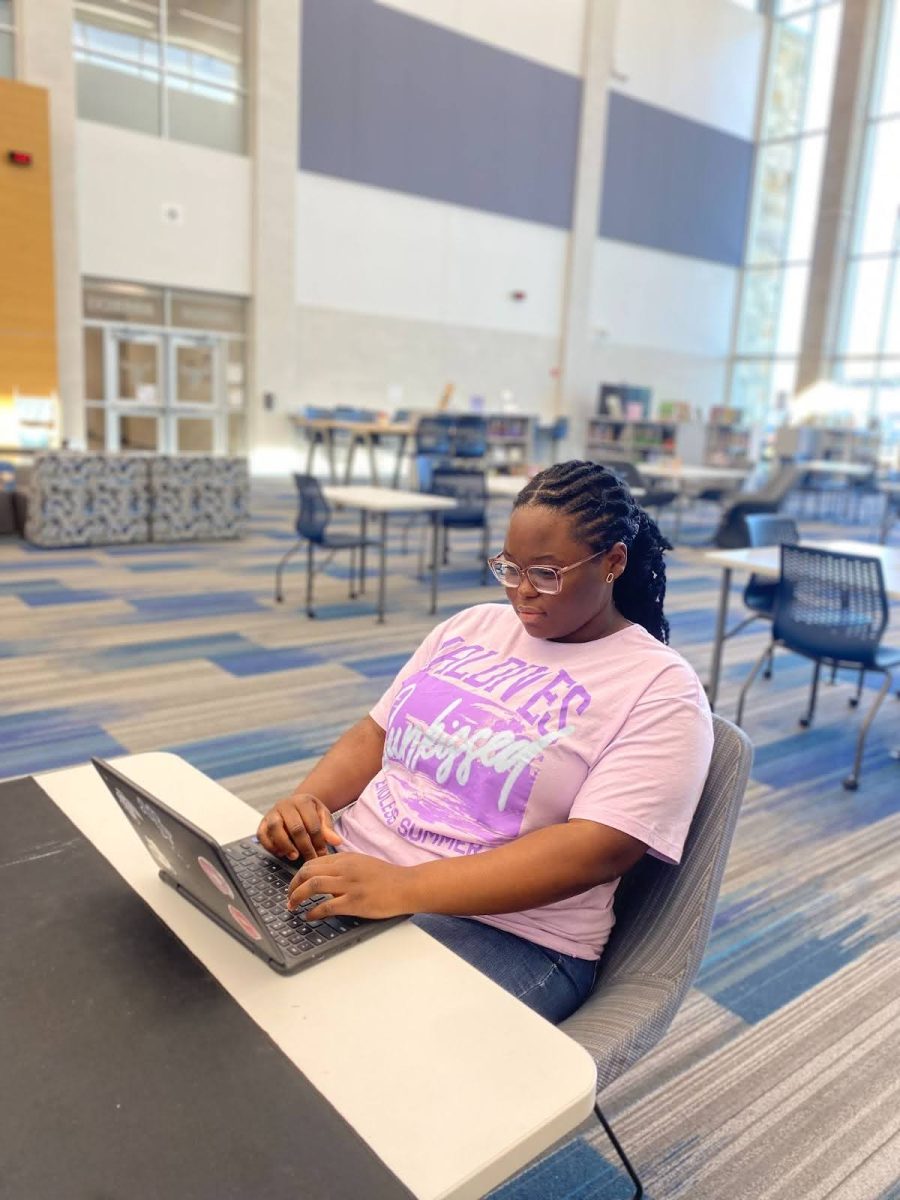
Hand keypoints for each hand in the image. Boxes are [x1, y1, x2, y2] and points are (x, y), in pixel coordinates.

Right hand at [257, 793, 342, 861]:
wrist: (295, 805)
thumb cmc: (310, 813)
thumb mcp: (322, 816)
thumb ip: (328, 829)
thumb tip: (337, 841)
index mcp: (303, 801)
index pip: (312, 824)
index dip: (318, 841)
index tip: (322, 855)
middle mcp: (285, 805)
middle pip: (295, 828)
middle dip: (305, 846)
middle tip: (311, 859)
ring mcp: (272, 813)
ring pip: (275, 829)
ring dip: (285, 845)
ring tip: (294, 856)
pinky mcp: (262, 823)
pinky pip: (262, 835)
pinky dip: (270, 846)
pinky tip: (281, 853)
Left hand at [286, 852, 413, 919]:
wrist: (407, 886)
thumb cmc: (387, 877)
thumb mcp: (362, 863)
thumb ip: (343, 867)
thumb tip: (325, 876)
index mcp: (346, 858)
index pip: (313, 862)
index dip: (298, 875)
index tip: (294, 886)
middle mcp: (345, 868)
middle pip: (308, 871)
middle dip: (293, 885)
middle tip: (289, 898)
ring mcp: (349, 885)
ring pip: (313, 885)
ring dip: (297, 897)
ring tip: (292, 907)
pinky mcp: (355, 902)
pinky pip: (326, 905)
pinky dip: (313, 912)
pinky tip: (309, 917)